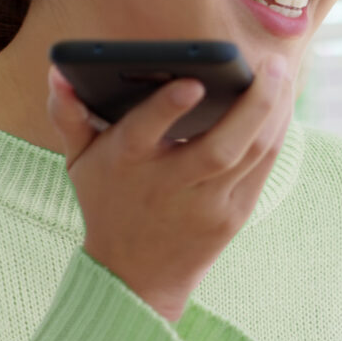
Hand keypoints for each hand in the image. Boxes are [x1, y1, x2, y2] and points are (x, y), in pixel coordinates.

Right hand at [47, 56, 294, 322]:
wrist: (134, 277)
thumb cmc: (107, 204)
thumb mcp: (79, 162)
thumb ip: (69, 115)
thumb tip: (59, 72)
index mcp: (127, 162)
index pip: (145, 132)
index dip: (167, 107)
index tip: (192, 81)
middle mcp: (170, 186)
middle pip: (220, 147)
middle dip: (253, 103)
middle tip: (272, 63)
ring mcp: (207, 205)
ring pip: (251, 155)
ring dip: (274, 112)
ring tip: (282, 74)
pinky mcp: (233, 217)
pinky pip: (262, 169)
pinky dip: (276, 134)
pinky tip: (282, 105)